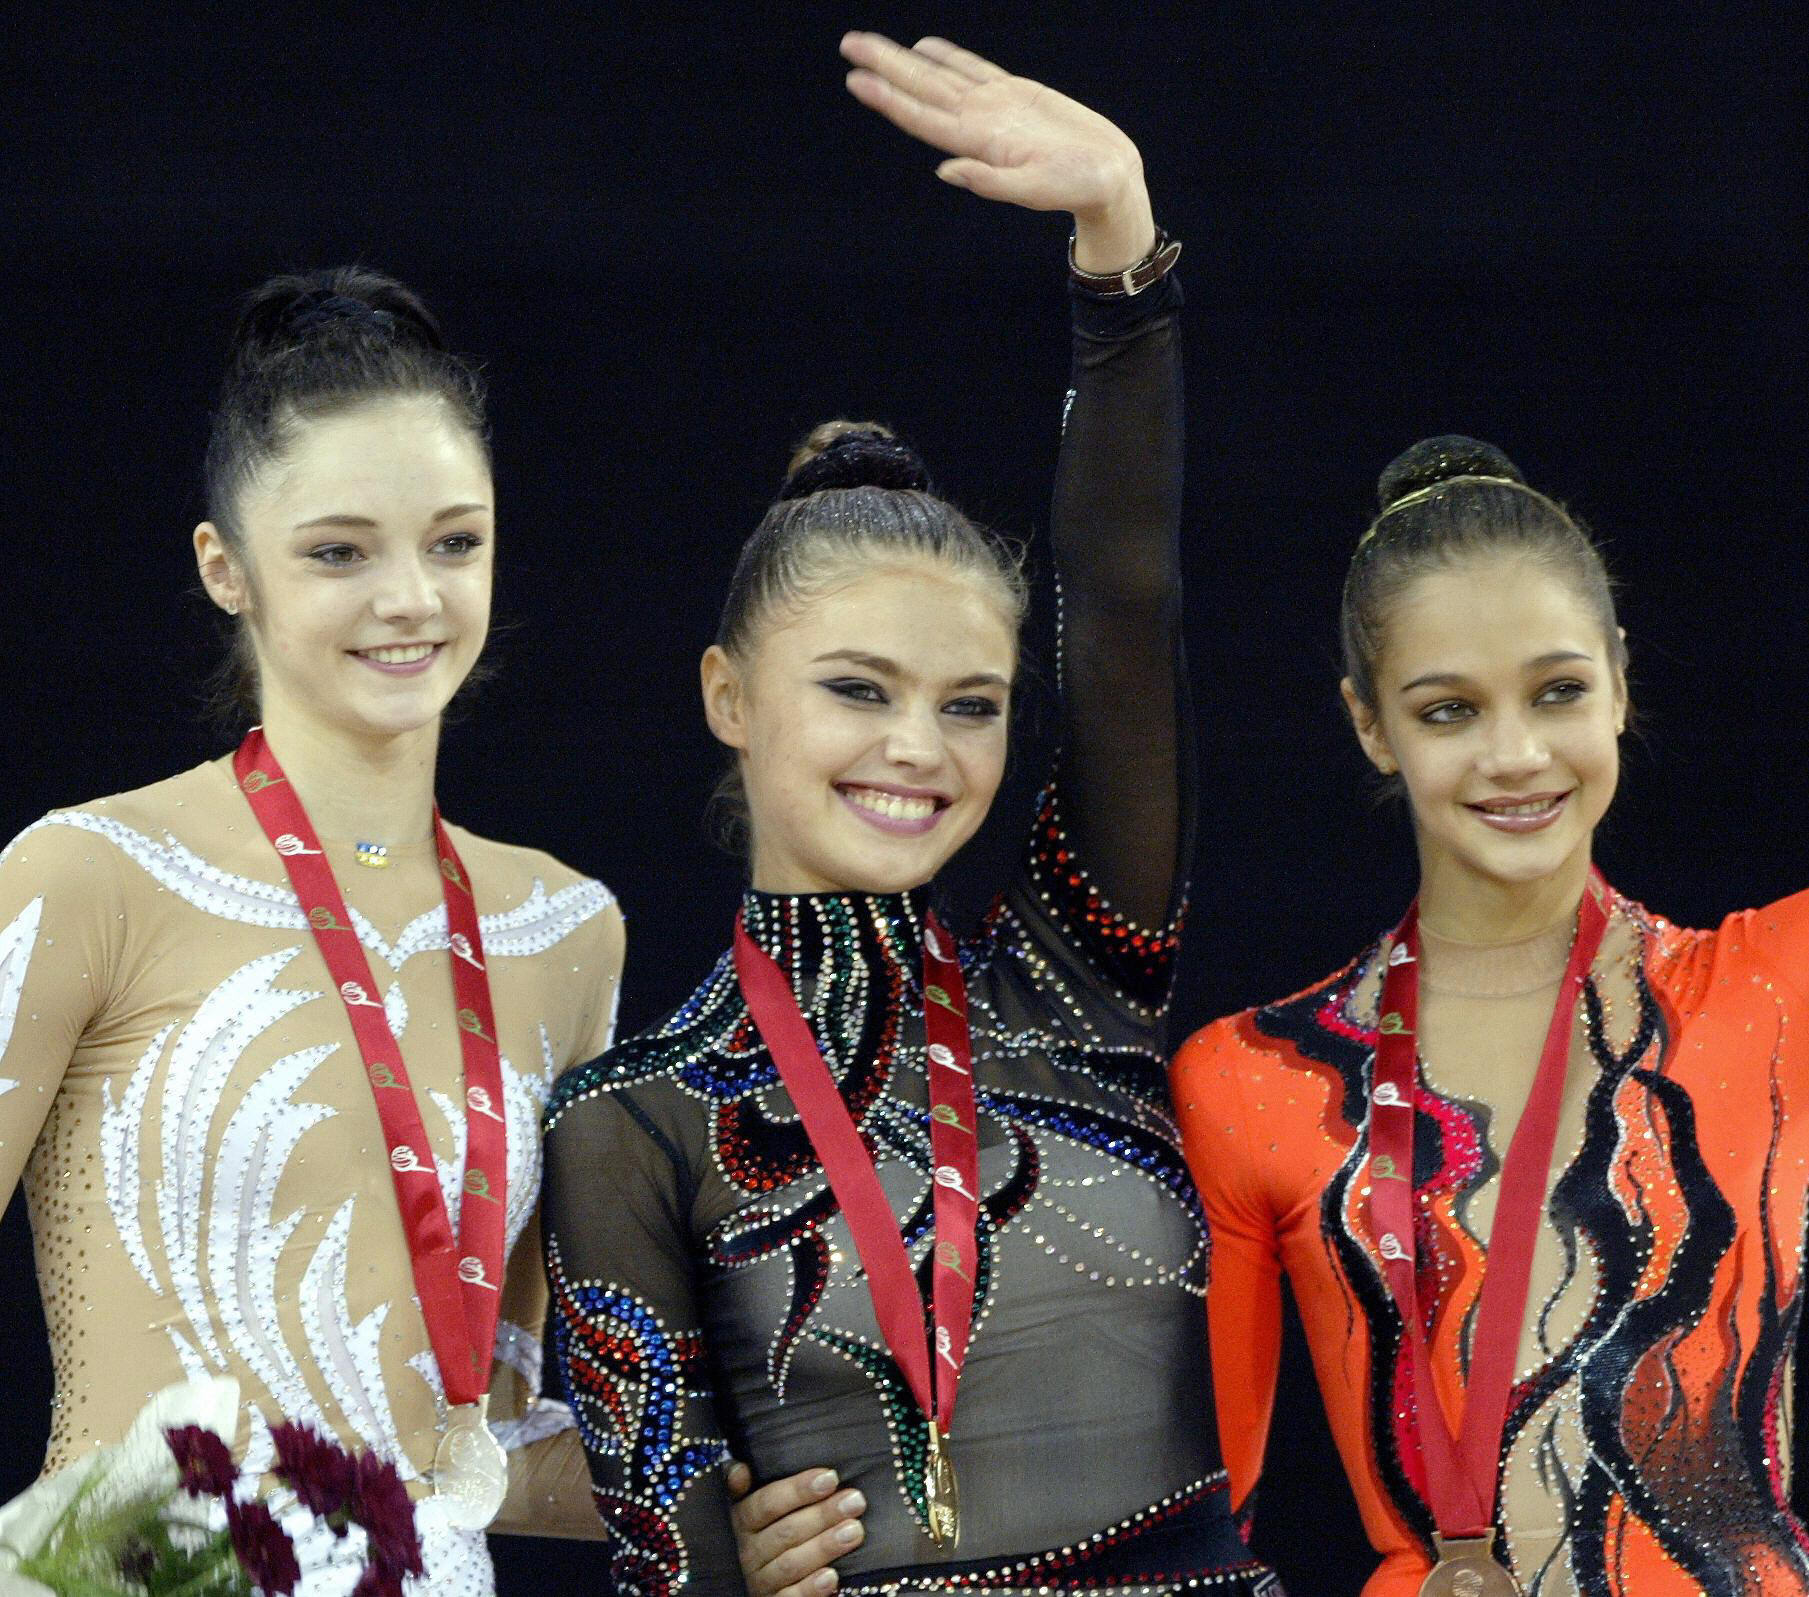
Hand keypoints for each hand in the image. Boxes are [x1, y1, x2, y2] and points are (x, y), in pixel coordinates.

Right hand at [727, 1461, 866, 1596]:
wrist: (754, 1579)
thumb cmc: (762, 1531)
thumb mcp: (748, 1508)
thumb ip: (743, 1489)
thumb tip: (740, 1470)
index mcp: (741, 1522)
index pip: (767, 1504)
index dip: (798, 1490)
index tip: (831, 1478)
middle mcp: (747, 1552)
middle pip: (786, 1532)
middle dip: (823, 1515)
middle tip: (855, 1501)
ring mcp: (760, 1581)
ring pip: (791, 1564)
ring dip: (824, 1546)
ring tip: (855, 1531)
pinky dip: (811, 1588)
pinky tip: (833, 1576)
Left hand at [840, 32, 1156, 273]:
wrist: (1108, 179)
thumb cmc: (1077, 189)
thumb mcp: (1036, 190)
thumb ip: (991, 182)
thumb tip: (944, 171)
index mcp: (980, 143)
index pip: (923, 117)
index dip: (889, 98)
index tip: (856, 80)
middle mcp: (980, 122)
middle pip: (923, 88)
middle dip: (885, 67)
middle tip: (848, 44)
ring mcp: (996, 106)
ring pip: (941, 75)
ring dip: (904, 60)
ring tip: (871, 45)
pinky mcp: (1017, 94)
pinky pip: (974, 69)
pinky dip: (947, 56)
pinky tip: (925, 48)